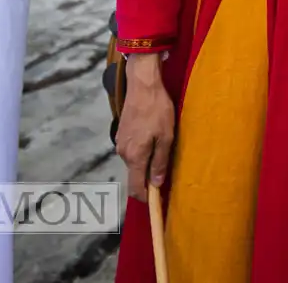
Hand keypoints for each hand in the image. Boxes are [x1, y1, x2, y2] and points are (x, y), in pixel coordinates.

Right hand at [114, 54, 174, 201]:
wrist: (143, 85)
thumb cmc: (157, 109)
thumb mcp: (166, 136)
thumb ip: (160, 161)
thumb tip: (156, 183)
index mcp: (135, 156)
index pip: (136, 187)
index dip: (145, 198)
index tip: (157, 202)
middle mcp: (123, 153)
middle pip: (135, 175)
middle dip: (148, 179)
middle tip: (166, 175)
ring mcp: (120, 143)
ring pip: (134, 162)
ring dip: (147, 163)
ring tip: (163, 152)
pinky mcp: (122, 134)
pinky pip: (132, 150)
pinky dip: (142, 152)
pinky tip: (154, 140)